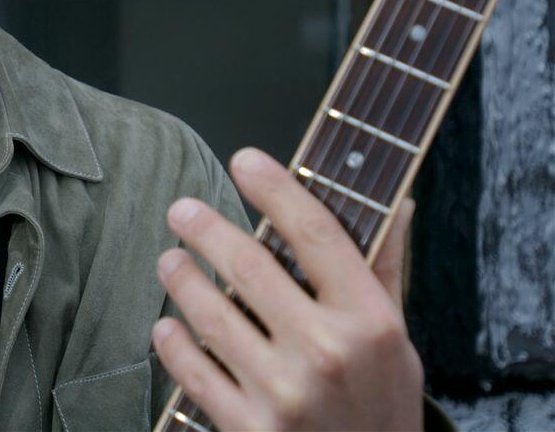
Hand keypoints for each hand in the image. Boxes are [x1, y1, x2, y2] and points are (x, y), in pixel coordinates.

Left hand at [152, 147, 423, 430]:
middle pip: (250, 266)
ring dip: (181, 278)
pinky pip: (193, 372)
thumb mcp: (397, 337)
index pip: (317, 233)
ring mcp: (284, 393)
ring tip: (170, 260)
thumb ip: (385, 268)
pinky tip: (166, 326)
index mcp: (370, 320)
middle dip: (206, 228)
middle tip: (181, 210)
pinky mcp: (248, 429)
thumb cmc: (381, 402)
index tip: (245, 160)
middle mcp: (327, 352)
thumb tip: (396, 200)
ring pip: (211, 314)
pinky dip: (172, 343)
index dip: (276, 189)